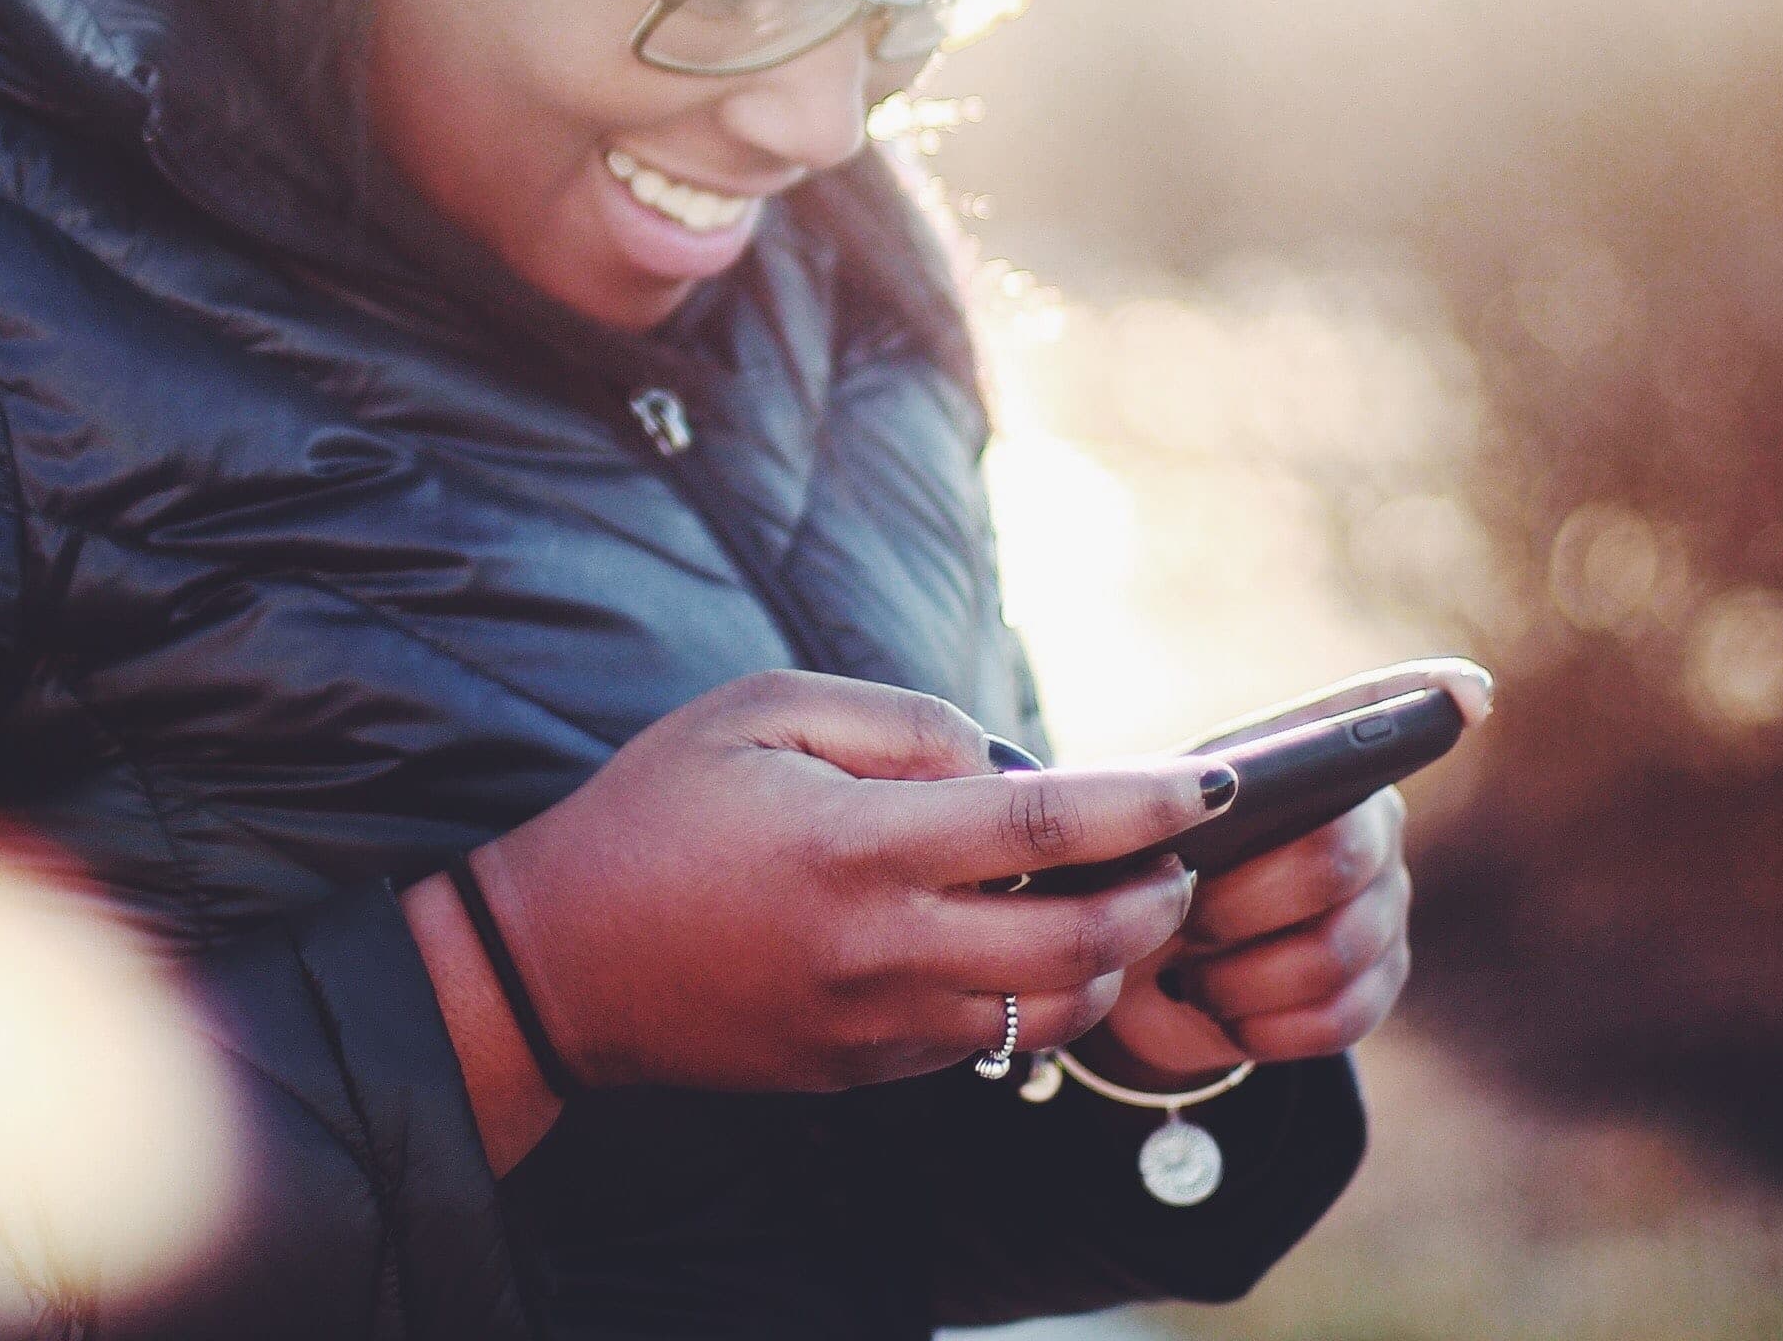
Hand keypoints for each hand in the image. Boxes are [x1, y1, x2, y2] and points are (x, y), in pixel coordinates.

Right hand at [404, 669, 1233, 1161]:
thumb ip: (899, 723)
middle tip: (1178, 851)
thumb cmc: (660, 810)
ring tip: (1113, 896)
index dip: (1152, 803)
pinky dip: (1036, 991)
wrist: (560, 962)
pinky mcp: (870, 1070)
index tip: (1221, 782)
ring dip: (1111, 955)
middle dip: (1161, 896)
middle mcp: (880, 947)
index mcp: (856, 844)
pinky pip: (992, 1038)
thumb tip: (1008, 764)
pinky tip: (1022, 938)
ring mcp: (878, 1024)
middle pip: (1084, 940)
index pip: (1049, 824)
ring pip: (1057, 1009)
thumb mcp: (760, 710)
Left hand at [1085, 659, 1491, 1085]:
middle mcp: (1366, 821)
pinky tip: (1227, 1011)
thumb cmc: (1132, 873)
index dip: (1426, 696)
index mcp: (1302, 760)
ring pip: (1335, 952)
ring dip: (1241, 975)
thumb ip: (1167, 801)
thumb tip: (1218, 789)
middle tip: (1183, 914)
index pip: (1372, 713)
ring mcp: (1385, 902)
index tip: (1466, 692)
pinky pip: (1338, 1016)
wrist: (1132, 972)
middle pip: (1335, 858)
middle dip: (1242, 902)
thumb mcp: (1127, 827)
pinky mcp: (1381, 982)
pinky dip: (1264, 1025)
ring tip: (1193, 971)